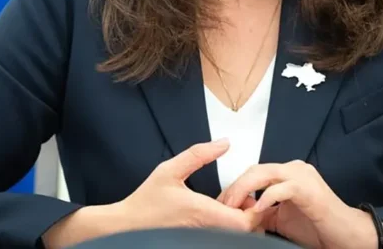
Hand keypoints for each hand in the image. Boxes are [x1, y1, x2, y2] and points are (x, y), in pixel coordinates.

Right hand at [43, 139, 260, 247]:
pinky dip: (228, 226)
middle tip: (243, 197)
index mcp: (204, 213)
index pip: (246, 221)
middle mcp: (207, 230)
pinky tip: (218, 213)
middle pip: (247, 231)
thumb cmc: (146, 201)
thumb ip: (198, 154)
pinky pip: (223, 236)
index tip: (249, 194)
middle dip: (251, 214)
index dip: (255, 208)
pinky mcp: (199, 241)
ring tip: (230, 204)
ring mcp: (204, 238)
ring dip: (239, 220)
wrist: (127, 225)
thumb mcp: (170, 170)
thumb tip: (224, 143)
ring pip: (236, 235)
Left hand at [217, 161, 379, 248]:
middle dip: (235, 187)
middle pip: (256, 170)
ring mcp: (302, 176)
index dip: (236, 187)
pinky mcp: (308, 189)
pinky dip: (266, 198)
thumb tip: (239, 214)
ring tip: (231, 206)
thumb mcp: (281, 219)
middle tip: (222, 205)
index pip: (254, 173)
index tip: (222, 203)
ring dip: (244, 190)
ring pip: (264, 174)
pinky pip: (281, 189)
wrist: (346, 234)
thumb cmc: (317, 226)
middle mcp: (294, 169)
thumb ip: (262, 211)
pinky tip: (256, 209)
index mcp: (287, 173)